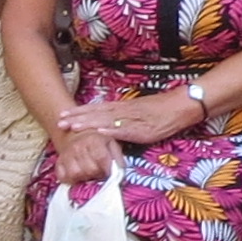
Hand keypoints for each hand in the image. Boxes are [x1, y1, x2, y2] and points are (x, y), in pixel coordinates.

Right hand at [53, 128, 117, 189]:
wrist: (76, 135)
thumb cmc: (98, 142)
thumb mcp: (111, 144)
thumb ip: (117, 157)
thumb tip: (120, 172)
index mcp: (93, 140)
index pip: (101, 158)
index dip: (107, 169)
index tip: (110, 173)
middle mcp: (78, 146)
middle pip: (89, 169)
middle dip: (98, 174)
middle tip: (100, 173)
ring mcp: (66, 155)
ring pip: (76, 174)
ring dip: (85, 178)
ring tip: (90, 174)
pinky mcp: (58, 162)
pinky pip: (63, 177)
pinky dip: (71, 180)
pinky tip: (78, 176)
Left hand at [58, 93, 196, 145]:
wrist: (181, 106)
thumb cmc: (161, 110)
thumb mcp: (138, 111)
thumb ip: (123, 116)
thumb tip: (106, 122)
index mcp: (123, 107)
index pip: (97, 108)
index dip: (80, 111)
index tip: (63, 113)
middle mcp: (124, 111)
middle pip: (97, 114)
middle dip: (78, 118)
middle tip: (60, 121)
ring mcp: (133, 120)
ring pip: (107, 121)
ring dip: (89, 124)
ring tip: (73, 127)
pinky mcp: (142, 130)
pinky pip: (125, 131)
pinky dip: (111, 132)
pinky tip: (99, 134)